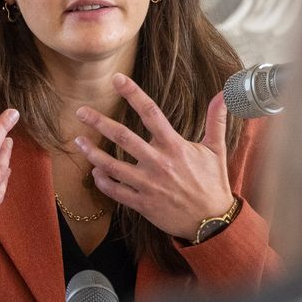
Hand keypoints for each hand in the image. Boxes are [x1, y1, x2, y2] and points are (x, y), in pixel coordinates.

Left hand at [73, 74, 232, 239]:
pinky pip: (116, 191)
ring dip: (93, 153)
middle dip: (99, 123)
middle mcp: (158, 163)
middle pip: (123, 137)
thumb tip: (223, 94)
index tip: (117, 80)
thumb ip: (216, 120)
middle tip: (80, 112)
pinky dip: (103, 181)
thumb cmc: (213, 183)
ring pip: (112, 166)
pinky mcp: (142, 204)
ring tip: (78, 141)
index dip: (133, 93)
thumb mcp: (217, 149)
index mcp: (175, 146)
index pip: (151, 113)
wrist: (212, 222)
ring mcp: (148, 184)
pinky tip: (95, 172)